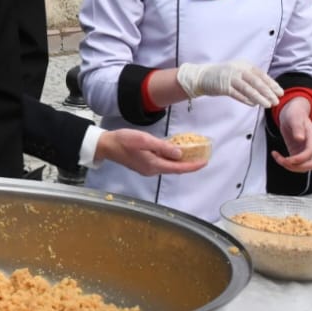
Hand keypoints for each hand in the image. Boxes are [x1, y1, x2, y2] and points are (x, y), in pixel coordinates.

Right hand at [94, 129, 208, 175]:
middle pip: (175, 169)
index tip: (205, 162)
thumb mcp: (144, 140)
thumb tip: (180, 154)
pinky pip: (162, 163)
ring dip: (180, 161)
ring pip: (168, 166)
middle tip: (201, 155)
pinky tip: (173, 151)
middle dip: (189, 163)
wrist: (106, 145)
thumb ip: (162, 147)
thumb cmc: (124, 140)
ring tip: (191, 152)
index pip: (178, 168)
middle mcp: (152, 170)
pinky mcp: (144, 165)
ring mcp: (148, 169)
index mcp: (153, 165)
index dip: (193, 166)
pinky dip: (170, 158)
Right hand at [176, 60, 283, 107]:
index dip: (272, 84)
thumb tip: (268, 89)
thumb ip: (251, 78)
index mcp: (245, 65)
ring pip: (248, 88)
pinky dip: (246, 100)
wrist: (202, 76)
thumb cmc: (223, 76)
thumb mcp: (239, 72)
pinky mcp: (223, 86)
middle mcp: (238, 69)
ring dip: (259, 98)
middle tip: (276, 101)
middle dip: (268, 92)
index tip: (280, 93)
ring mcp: (230, 77)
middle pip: (257, 82)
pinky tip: (253, 105)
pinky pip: (237, 94)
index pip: (261, 75)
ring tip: (268, 105)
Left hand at [272, 96, 311, 171]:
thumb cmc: (295, 113)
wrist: (292, 112)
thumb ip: (298, 127)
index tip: (289, 159)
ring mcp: (304, 150)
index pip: (311, 152)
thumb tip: (300, 138)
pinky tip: (276, 155)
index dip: (301, 158)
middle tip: (284, 161)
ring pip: (304, 166)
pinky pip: (295, 163)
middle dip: (298, 166)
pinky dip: (286, 163)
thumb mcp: (294, 117)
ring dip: (291, 167)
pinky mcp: (297, 152)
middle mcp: (310, 145)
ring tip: (278, 158)